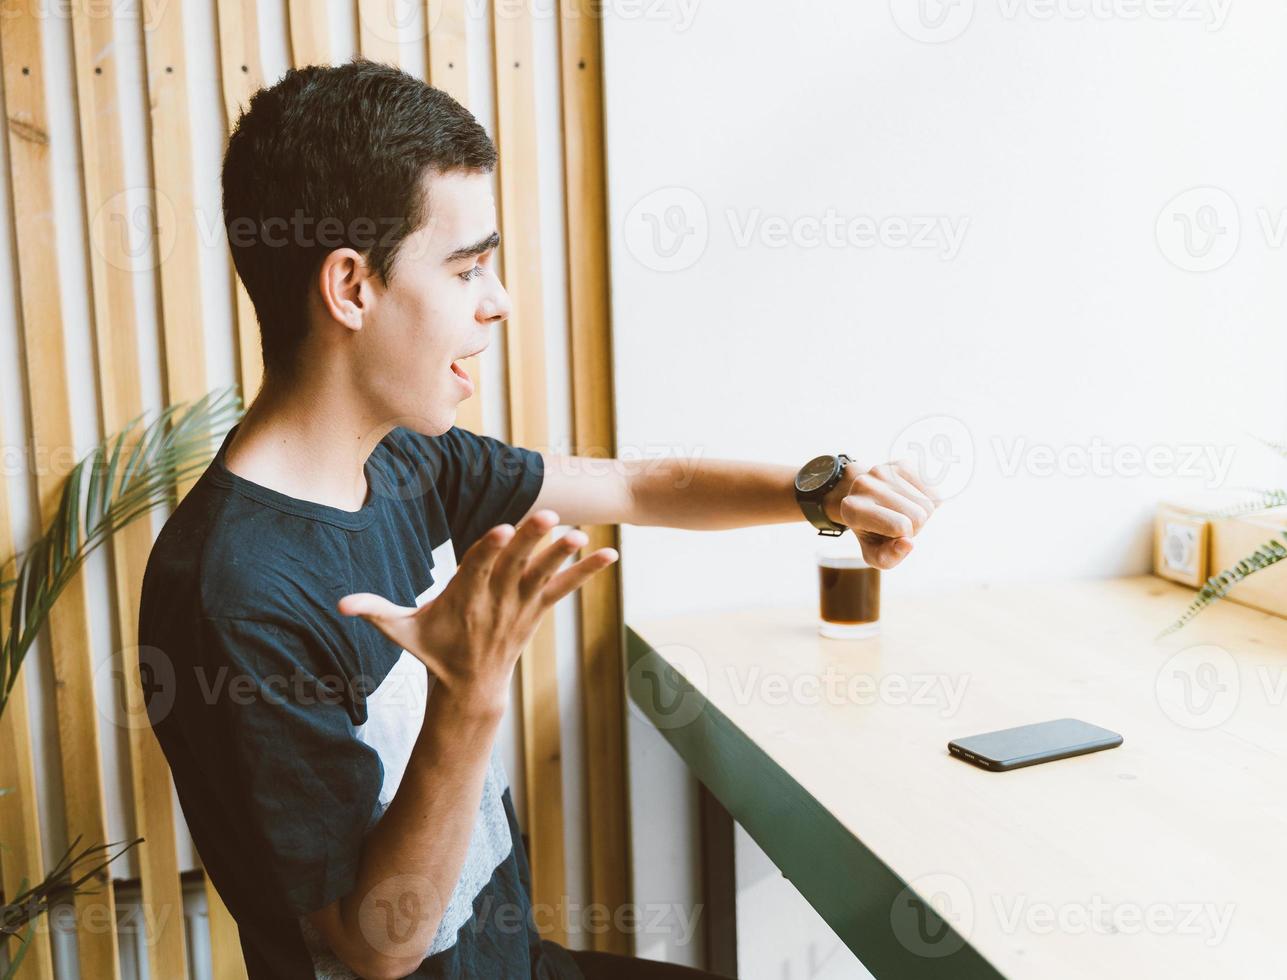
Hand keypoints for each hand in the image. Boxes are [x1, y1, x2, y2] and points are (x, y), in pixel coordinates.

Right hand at [337, 509, 617, 711]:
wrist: (470, 689)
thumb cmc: (434, 651)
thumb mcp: (401, 633)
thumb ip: (374, 612)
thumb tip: (340, 604)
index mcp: (463, 598)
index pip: (477, 569)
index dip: (488, 550)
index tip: (500, 530)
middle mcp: (495, 601)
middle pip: (514, 565)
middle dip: (531, 541)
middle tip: (549, 515)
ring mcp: (519, 607)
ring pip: (542, 576)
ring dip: (562, 555)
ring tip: (581, 535)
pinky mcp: (537, 612)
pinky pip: (564, 590)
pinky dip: (587, 573)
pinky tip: (610, 555)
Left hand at [822, 460, 937, 569]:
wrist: (869, 505)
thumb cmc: (874, 535)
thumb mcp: (876, 555)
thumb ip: (889, 557)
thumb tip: (908, 543)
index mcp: (852, 509)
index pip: (901, 526)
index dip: (904, 537)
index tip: (892, 535)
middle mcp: (863, 484)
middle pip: (918, 515)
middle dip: (915, 526)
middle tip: (899, 524)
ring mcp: (881, 471)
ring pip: (927, 502)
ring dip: (922, 513)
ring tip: (903, 513)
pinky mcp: (899, 464)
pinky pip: (931, 490)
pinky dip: (927, 500)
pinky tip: (910, 501)